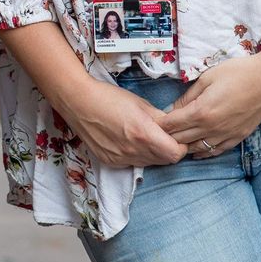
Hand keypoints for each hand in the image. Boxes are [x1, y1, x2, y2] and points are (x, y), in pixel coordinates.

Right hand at [60, 79, 188, 168]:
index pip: (174, 154)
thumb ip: (160, 118)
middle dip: (170, 150)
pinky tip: (132, 140)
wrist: (79, 103)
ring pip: (149, 163)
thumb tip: (174, 126)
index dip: (181, 147)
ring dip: (154, 153)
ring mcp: (120, 159)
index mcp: (144, 134)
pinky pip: (133, 163)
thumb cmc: (110, 98)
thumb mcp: (141, 104)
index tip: (180, 137)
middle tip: (167, 135)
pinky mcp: (110, 162)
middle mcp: (133, 151)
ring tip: (148, 136)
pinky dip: (138, 155)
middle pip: (164, 161)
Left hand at [157, 55, 260, 158]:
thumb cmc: (239, 72)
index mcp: (202, 112)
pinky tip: (196, 151)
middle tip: (157, 135)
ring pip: (197, 149)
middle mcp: (211, 128)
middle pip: (182, 139)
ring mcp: (225, 135)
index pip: (172, 125)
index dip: (160, 125)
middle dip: (167, 137)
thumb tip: (174, 108)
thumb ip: (189, 95)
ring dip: (184, 147)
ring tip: (174, 143)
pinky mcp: (237, 137)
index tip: (150, 123)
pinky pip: (215, 151)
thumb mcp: (208, 77)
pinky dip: (202, 152)